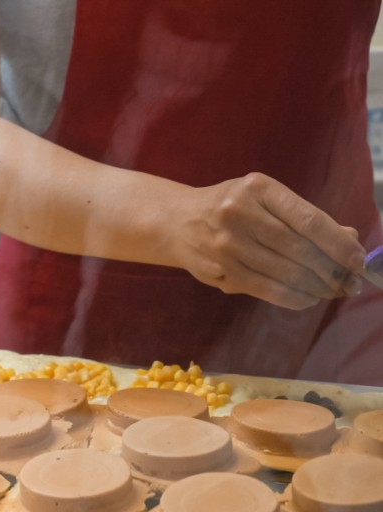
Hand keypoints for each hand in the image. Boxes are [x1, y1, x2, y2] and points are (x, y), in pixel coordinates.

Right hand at [170, 173, 365, 309]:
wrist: (176, 222)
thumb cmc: (231, 207)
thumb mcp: (265, 199)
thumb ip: (305, 217)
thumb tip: (349, 239)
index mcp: (257, 189)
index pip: (308, 220)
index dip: (338, 243)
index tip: (358, 260)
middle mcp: (238, 215)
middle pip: (299, 250)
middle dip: (332, 270)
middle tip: (351, 283)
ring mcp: (225, 246)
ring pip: (284, 273)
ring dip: (316, 287)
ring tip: (333, 291)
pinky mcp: (219, 271)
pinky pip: (265, 289)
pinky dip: (293, 297)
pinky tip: (308, 298)